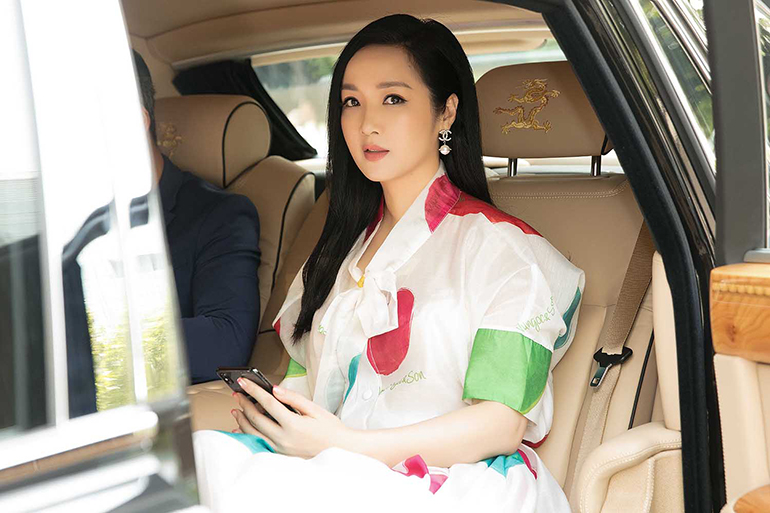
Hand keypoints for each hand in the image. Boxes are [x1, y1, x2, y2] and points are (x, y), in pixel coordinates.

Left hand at [232, 378, 351, 458]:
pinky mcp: (280, 455)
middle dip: (244, 404)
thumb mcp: (315, 409)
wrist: (341, 450)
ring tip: (236, 409)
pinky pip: (259, 443)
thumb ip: (293, 398)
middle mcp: (284, 438)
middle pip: (256, 419)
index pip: (267, 403)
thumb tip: (275, 389)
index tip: (243, 382)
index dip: (253, 391)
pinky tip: (241, 429)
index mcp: (293, 425)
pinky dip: (248, 435)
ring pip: (253, 433)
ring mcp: (281, 449)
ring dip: (242, 420)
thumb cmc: (330, 429)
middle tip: (237, 393)